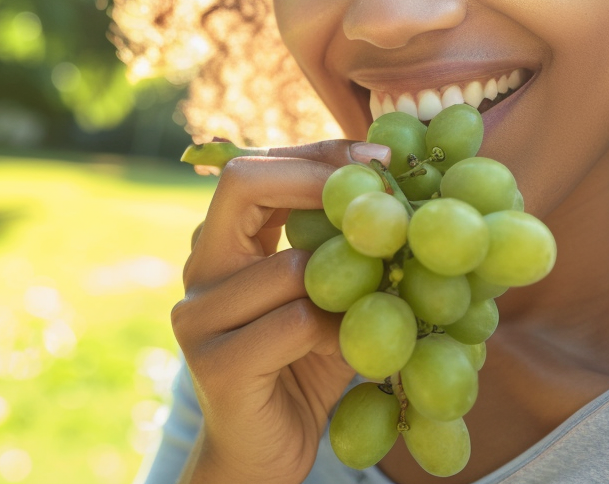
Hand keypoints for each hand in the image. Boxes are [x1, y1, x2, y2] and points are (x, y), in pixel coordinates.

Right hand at [171, 139, 391, 483]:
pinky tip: (360, 347)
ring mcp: (198, 314)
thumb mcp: (328, 297)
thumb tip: (409, 186)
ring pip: (289, 264)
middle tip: (383, 186)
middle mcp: (199, 267)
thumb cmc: (303, 368)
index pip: (254, 167)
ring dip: (352, 280)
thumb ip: (343, 247)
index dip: (318, 154)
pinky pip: (297, 323)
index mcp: (222, 242)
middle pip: (241, 183)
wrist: (261, 457)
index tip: (384, 158)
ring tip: (387, 296)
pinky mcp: (215, 362)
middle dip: (318, 176)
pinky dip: (343, 332)